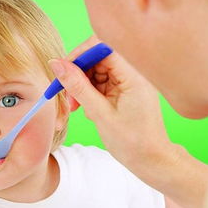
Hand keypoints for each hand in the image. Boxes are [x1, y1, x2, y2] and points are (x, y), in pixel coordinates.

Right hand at [50, 36, 207, 207]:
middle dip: (78, 75)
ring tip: (77, 108)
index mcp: (134, 75)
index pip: (102, 47)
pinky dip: (90, 94)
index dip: (79, 55)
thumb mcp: (100, 114)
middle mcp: (134, 73)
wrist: (151, 160)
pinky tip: (88, 110)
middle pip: (98, 58)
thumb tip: (56, 64)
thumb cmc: (131, 142)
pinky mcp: (125, 91)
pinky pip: (102, 83)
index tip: (62, 72)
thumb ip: (78, 86)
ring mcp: (130, 82)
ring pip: (97, 71)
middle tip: (69, 99)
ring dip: (82, 87)